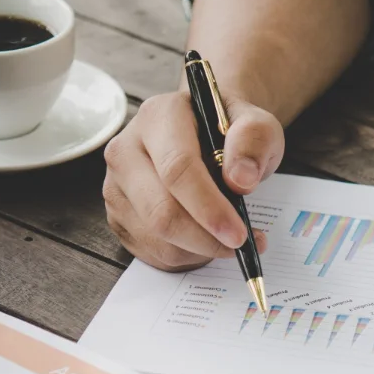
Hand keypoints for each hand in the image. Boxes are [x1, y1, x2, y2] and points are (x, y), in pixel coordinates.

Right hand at [102, 90, 281, 270]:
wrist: (206, 131)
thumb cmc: (228, 129)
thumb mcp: (256, 123)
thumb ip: (253, 141)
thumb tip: (240, 179)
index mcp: (159, 117)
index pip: (177, 169)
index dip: (208, 208)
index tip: (238, 234)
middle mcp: (127, 149)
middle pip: (159, 211)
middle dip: (205, 239)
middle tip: (239, 245)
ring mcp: (117, 185)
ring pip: (156, 238)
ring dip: (198, 251)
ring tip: (226, 240)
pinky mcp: (118, 214)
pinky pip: (151, 251)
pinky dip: (185, 257)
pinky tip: (204, 240)